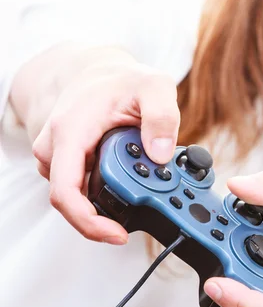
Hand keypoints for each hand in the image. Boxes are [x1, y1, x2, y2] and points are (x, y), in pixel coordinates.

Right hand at [31, 48, 180, 244]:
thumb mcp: (154, 86)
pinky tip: (132, 182)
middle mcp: (56, 148)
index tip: (117, 234)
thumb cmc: (123, 80)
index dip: (89, 221)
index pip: (66, 191)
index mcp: (70, 132)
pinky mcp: (69, 163)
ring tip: (146, 188)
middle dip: (108, 214)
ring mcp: (59, 157)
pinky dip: (107, 191)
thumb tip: (161, 155)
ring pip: (78, 195)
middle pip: (71, 202)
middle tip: (148, 206)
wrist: (100, 72)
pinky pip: (83, 187)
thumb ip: (162, 116)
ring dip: (109, 202)